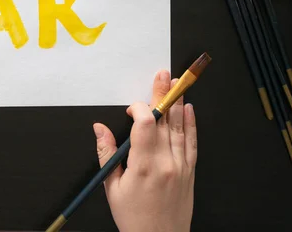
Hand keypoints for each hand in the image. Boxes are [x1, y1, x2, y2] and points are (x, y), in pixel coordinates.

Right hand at [94, 70, 196, 231]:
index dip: (138, 109)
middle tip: (164, 73)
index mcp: (143, 166)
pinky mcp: (189, 171)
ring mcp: (180, 166)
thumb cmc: (134, 217)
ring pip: (180, 127)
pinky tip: (189, 109)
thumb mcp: (112, 187)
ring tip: (178, 83)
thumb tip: (99, 128)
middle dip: (163, 94)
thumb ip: (106, 153)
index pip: (144, 124)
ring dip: (178, 102)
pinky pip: (192, 142)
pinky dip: (191, 123)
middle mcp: (165, 162)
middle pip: (165, 120)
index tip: (130, 109)